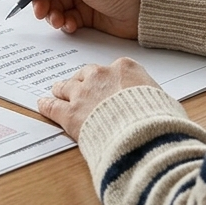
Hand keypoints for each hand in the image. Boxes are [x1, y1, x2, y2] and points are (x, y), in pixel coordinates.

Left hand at [38, 58, 160, 139]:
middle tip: (79, 89)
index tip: (105, 85)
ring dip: (62, 90)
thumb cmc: (159, 119)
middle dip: (82, 83)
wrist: (144, 135)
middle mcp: (101, 76)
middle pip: (85, 75)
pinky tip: (43, 105)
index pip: (111, 70)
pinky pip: (53, 106)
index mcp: (125, 69)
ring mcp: (83, 93)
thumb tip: (157, 106)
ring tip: (56, 92)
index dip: (107, 80)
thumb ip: (151, 98)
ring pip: (66, 87)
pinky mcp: (70, 114)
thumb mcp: (163, 101)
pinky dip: (47, 106)